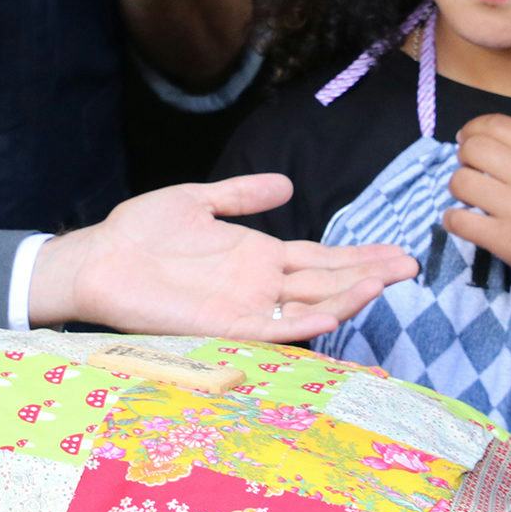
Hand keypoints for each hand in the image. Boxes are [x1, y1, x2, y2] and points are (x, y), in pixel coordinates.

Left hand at [29, 175, 416, 340]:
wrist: (99, 259)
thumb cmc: (140, 232)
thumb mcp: (199, 200)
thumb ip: (243, 194)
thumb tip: (286, 183)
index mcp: (257, 255)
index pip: (319, 258)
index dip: (358, 255)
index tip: (397, 250)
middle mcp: (259, 284)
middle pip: (326, 280)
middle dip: (368, 273)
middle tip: (411, 264)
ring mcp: (246, 306)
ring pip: (311, 305)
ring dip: (349, 295)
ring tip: (387, 280)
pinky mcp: (227, 327)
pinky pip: (277, 328)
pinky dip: (310, 319)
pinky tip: (338, 307)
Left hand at [445, 115, 510, 302]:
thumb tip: (491, 141)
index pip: (497, 124)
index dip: (473, 128)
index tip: (468, 139)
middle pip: (473, 148)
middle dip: (463, 156)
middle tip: (471, 169)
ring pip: (460, 181)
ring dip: (457, 187)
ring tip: (469, 197)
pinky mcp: (505, 240)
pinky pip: (458, 220)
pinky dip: (452, 219)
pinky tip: (462, 220)